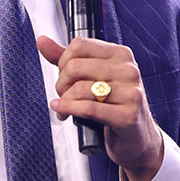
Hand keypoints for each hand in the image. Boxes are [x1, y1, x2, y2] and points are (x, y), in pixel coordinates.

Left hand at [37, 35, 162, 180]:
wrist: (137, 139)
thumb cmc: (113, 106)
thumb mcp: (92, 77)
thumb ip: (67, 59)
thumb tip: (42, 41)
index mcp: (121, 54)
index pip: (79, 45)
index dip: (63, 61)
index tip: (64, 75)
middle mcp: (129, 70)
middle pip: (76, 67)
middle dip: (61, 84)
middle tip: (63, 95)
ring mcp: (131, 93)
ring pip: (80, 88)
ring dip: (64, 101)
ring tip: (64, 107)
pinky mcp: (128, 116)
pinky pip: (88, 109)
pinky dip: (69, 109)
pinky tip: (63, 111)